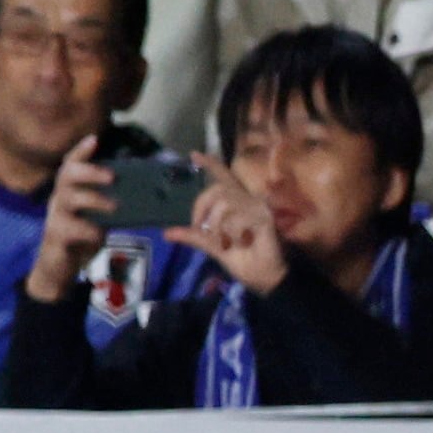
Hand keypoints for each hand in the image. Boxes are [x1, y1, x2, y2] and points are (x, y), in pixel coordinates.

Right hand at [25, 135, 114, 301]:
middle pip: (66, 176)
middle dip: (89, 172)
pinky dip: (88, 230)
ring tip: (114, 207)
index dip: (80, 151)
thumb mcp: (97, 217)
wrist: (59, 268)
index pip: (70, 165)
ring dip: (93, 199)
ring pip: (68, 199)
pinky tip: (99, 235)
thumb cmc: (80, 238)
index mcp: (69, 192)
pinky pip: (72, 228)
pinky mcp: (56, 236)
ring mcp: (55, 217)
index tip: (94, 139)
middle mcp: (59, 200)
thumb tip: (140, 192)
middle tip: (112, 177)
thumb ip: (109, 203)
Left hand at [166, 152, 287, 294]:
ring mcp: (258, 206)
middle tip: (200, 230)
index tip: (194, 154)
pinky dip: (232, 235)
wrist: (265, 277)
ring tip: (228, 242)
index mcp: (235, 203)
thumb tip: (168, 233)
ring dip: (218, 228)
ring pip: (224, 205)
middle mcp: (248, 200)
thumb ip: (194, 236)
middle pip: (216, 191)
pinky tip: (242, 242)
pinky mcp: (265, 216)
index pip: (223, 177)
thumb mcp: (213, 247)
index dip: (210, 165)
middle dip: (201, 211)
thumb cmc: (243, 260)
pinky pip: (237, 219)